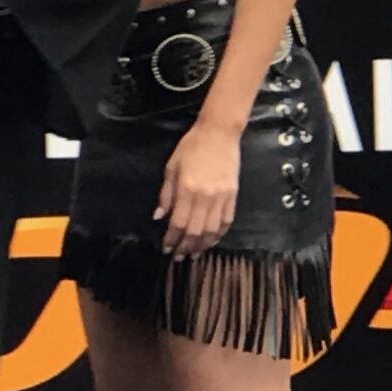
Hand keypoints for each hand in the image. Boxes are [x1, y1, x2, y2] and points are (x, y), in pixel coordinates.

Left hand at [156, 121, 240, 256]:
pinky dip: (219, 234)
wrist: (218, 134)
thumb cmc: (190, 147)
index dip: (172, 238)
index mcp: (187, 189)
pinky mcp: (233, 195)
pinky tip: (211, 241)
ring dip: (202, 245)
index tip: (166, 248)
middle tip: (178, 257)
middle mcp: (205, 196)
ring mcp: (221, 197)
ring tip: (194, 254)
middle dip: (185, 247)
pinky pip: (226, 221)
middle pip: (195, 230)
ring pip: (212, 230)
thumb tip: (158, 217)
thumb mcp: (171, 168)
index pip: (178, 222)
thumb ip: (165, 195)